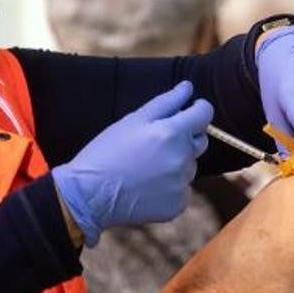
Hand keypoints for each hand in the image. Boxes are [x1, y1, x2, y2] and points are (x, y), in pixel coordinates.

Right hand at [52, 81, 212, 245]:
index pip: (205, 114)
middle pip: (199, 141)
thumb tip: (188, 87)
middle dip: (185, 138)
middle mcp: (183, 158)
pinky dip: (170, 187)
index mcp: (173, 133)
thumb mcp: (133, 120)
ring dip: (176, 163)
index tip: (189, 111)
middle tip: (156, 143)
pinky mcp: (177, 205)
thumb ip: (166, 102)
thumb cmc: (107, 151)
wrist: (89, 194)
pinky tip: (147, 186)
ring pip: (189, 166)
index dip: (198, 110)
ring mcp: (182, 184)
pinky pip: (182, 190)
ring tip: (146, 167)